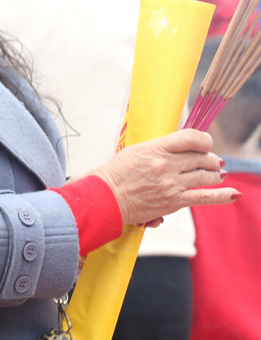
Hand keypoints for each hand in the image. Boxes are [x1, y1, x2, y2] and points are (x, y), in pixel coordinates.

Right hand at [90, 129, 237, 226]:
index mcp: (155, 149)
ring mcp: (172, 184)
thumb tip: (179, 150)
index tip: (205, 144)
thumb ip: (158, 149)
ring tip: (215, 174)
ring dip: (215, 174)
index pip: (191, 138)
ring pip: (207, 175)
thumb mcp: (134, 152)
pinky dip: (223, 195)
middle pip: (202, 157)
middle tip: (209, 161)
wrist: (104, 199)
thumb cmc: (114, 175)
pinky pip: (205, 197)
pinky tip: (234, 193)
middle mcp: (166, 165)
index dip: (204, 140)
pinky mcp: (174, 201)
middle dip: (210, 159)